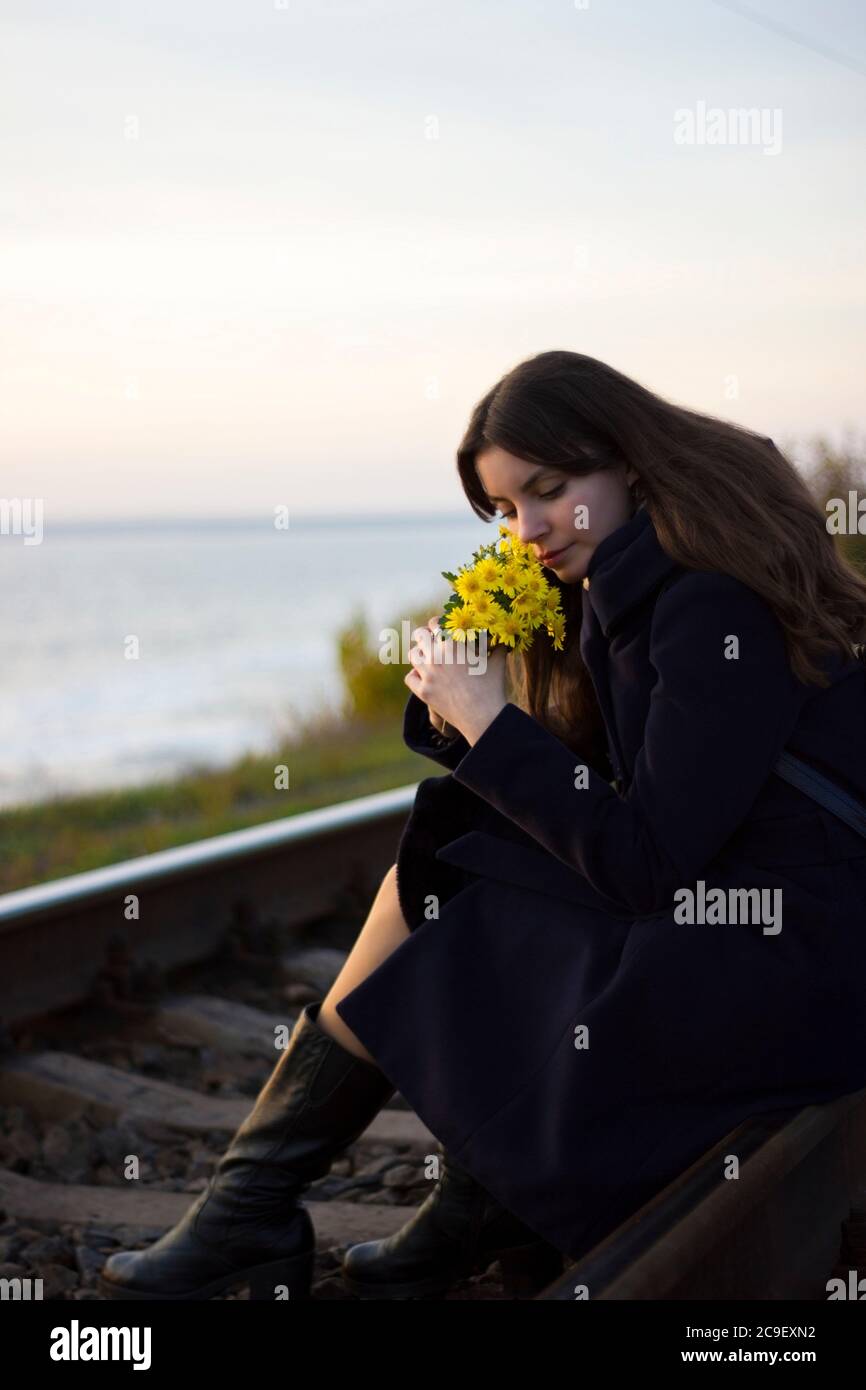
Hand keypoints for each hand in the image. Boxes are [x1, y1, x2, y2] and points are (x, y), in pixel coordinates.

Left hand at [405, 616, 508, 745]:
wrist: (483, 716)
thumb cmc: (492, 688)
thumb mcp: (497, 663)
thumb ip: (498, 647)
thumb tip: (503, 639)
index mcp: (453, 644)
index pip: (435, 624)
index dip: (436, 623)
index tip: (439, 627)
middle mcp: (436, 656)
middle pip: (419, 635)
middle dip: (423, 635)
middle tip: (429, 640)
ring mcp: (428, 674)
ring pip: (412, 655)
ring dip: (419, 654)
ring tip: (426, 658)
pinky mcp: (423, 691)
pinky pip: (409, 678)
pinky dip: (415, 676)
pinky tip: (423, 677)